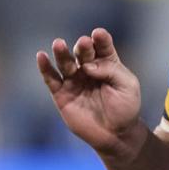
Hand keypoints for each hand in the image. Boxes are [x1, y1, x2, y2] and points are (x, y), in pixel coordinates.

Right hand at [36, 28, 143, 157]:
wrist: (116, 135)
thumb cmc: (125, 108)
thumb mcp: (127, 85)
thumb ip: (111, 71)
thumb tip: (88, 66)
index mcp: (107, 63)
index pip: (102, 46)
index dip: (100, 39)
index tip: (98, 34)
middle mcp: (88, 68)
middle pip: (83, 53)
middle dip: (83, 47)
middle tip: (84, 44)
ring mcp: (74, 81)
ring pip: (66, 63)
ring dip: (62, 53)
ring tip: (58, 44)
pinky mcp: (62, 94)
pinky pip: (51, 79)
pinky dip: (45, 68)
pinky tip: (41, 56)